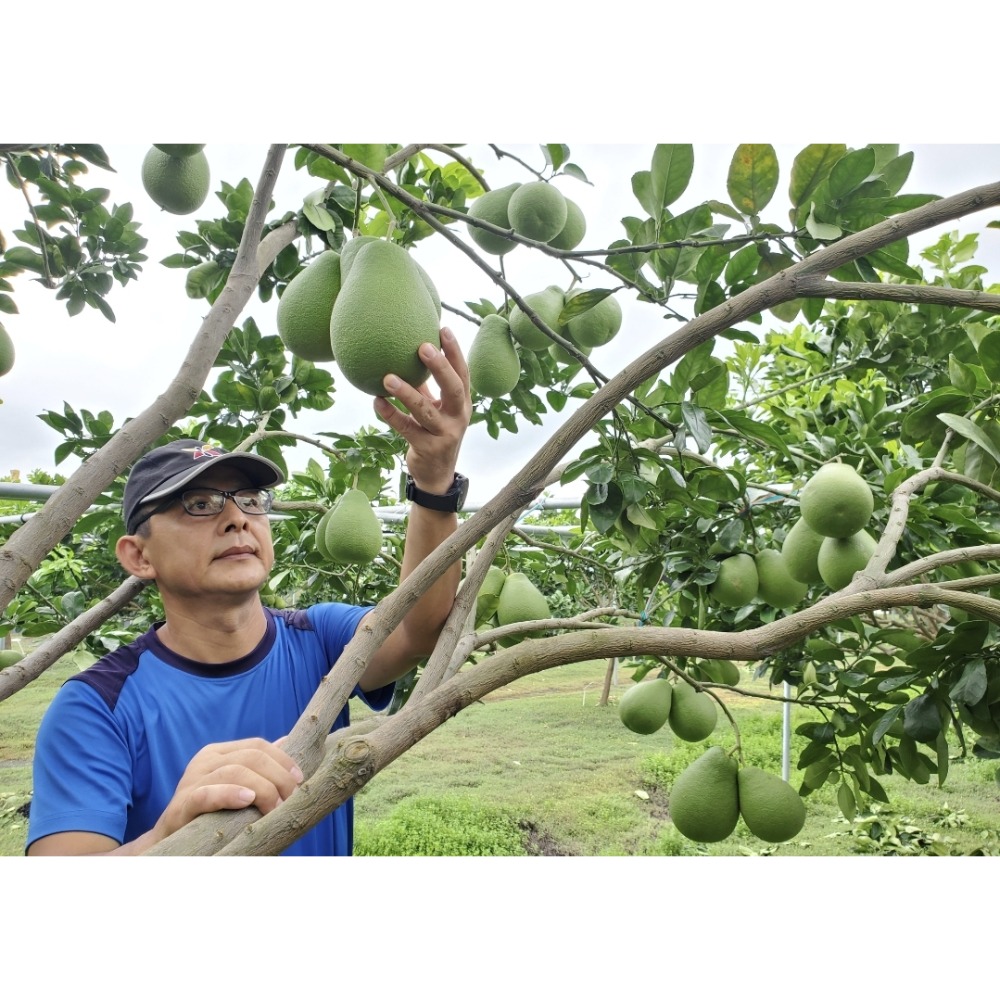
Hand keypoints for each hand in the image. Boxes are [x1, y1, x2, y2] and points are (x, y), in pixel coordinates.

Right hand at [152, 737, 303, 841]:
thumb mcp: (238, 787)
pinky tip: (247, 800)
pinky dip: (230, 794)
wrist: (172, 846)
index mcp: (219, 753)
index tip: (300, 780)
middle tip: (291, 798)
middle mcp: (204, 761)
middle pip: (251, 757)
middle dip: (278, 776)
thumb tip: (287, 741)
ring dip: (262, 789)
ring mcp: (191, 781)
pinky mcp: (181, 805)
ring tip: (275, 806)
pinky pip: (206, 794)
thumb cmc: (214, 815)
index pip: (258, 745)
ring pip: (234, 772)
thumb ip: (258, 768)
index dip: (283, 760)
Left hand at [373, 327, 470, 493]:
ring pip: (425, 411)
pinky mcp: (427, 448)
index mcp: (462, 403)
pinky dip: (390, 414)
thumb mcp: (435, 408)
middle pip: (452, 389)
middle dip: (440, 367)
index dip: (455, 352)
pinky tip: (377, 400)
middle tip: (422, 346)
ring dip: (406, 393)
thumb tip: (405, 352)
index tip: (443, 329)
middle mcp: (458, 418)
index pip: (463, 374)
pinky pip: (406, 428)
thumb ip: (426, 385)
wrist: (436, 474)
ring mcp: (444, 435)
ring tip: (387, 377)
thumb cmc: (434, 432)